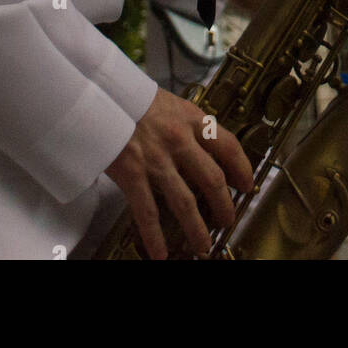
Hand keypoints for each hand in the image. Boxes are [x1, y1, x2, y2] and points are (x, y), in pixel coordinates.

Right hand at [105, 87, 253, 259]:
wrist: (101, 94)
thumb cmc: (133, 97)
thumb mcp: (170, 103)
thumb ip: (187, 123)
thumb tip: (202, 145)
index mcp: (191, 119)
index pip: (228, 145)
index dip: (243, 168)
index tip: (247, 184)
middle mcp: (179, 140)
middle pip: (213, 179)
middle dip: (224, 205)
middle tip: (227, 220)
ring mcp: (156, 159)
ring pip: (185, 202)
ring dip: (196, 229)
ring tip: (202, 246)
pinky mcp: (133, 173)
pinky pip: (148, 212)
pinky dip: (155, 237)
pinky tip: (160, 253)